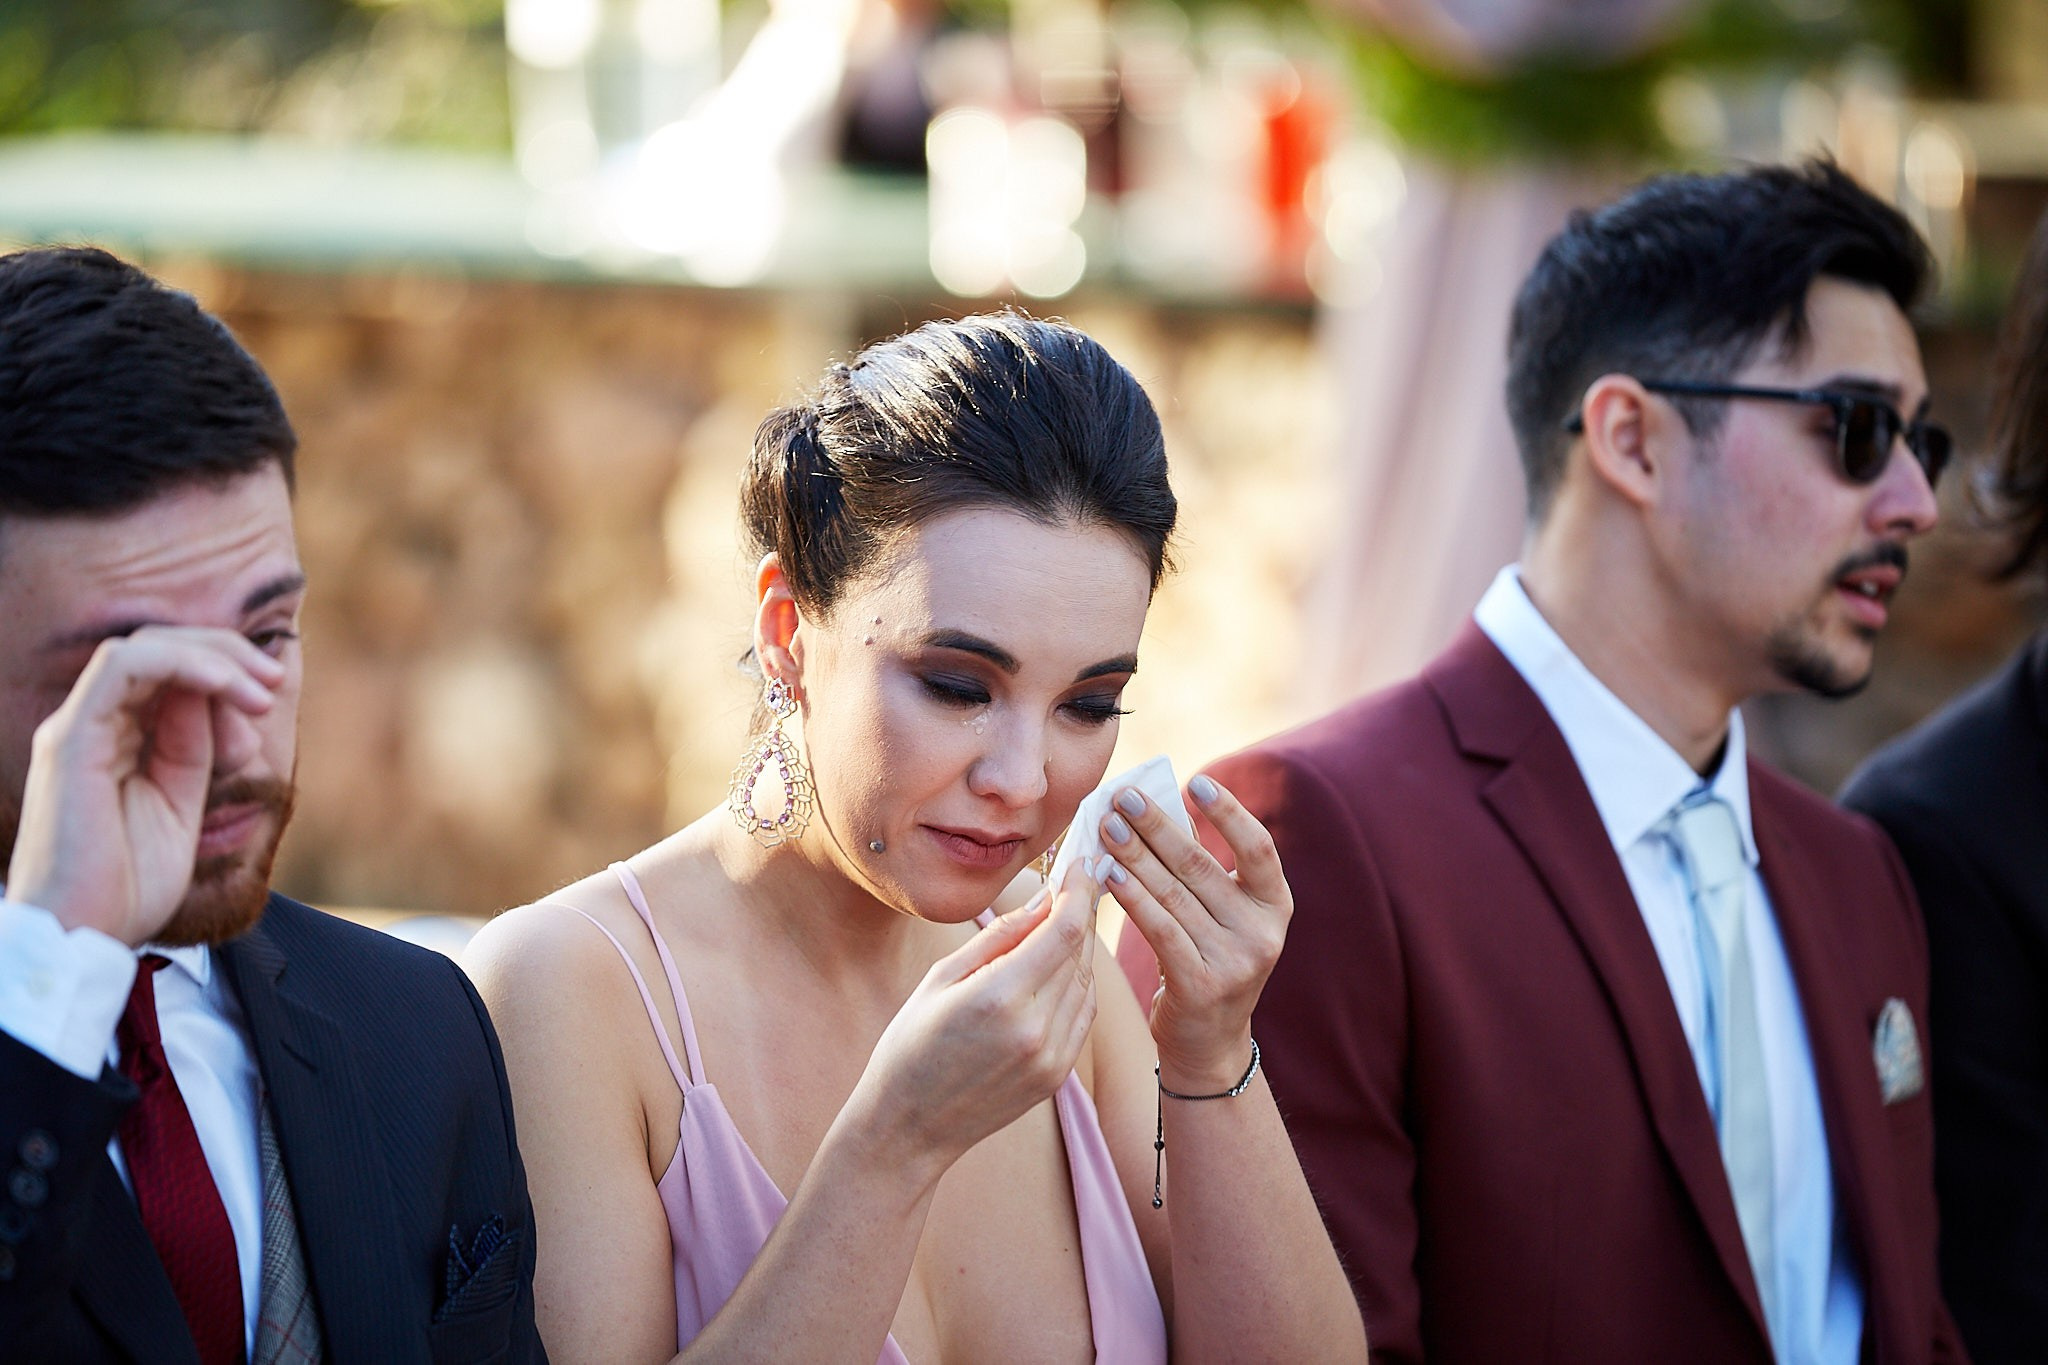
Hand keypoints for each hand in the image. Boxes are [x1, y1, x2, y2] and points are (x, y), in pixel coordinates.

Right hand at [7, 626, 285, 945]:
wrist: (83, 937)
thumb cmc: (128, 885)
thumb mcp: (181, 803)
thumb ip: (193, 748)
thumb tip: (221, 697)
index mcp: (113, 740)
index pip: (165, 674)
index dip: (223, 674)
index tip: (267, 700)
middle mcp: (90, 726)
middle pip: (157, 650)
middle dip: (226, 656)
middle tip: (270, 684)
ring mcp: (77, 728)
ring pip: (144, 647)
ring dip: (213, 657)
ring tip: (259, 691)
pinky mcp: (71, 738)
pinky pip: (124, 667)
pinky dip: (183, 664)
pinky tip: (227, 685)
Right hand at [849, 857, 1110, 1174]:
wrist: (908, 1128)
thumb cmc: (911, 1046)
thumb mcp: (942, 977)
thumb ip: (999, 937)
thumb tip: (1044, 900)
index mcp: (1000, 997)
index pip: (1065, 930)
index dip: (1079, 891)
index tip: (1081, 865)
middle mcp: (1035, 1029)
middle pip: (1080, 953)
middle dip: (1079, 914)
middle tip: (1070, 886)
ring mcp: (1052, 1058)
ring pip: (1087, 984)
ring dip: (1079, 951)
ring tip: (1055, 929)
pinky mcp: (1058, 1077)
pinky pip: (1083, 1016)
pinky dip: (1077, 986)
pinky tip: (1054, 973)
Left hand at [1099, 776, 1289, 1092]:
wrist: (1207, 1043)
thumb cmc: (1205, 959)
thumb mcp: (1219, 916)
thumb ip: (1201, 871)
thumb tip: (1160, 808)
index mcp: (1275, 906)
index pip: (1258, 849)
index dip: (1230, 814)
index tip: (1197, 782)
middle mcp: (1262, 932)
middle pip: (1202, 867)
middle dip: (1158, 827)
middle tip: (1123, 796)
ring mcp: (1236, 961)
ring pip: (1175, 895)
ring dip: (1135, 856)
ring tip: (1107, 827)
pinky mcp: (1202, 985)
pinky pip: (1160, 929)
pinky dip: (1132, 898)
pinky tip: (1109, 873)